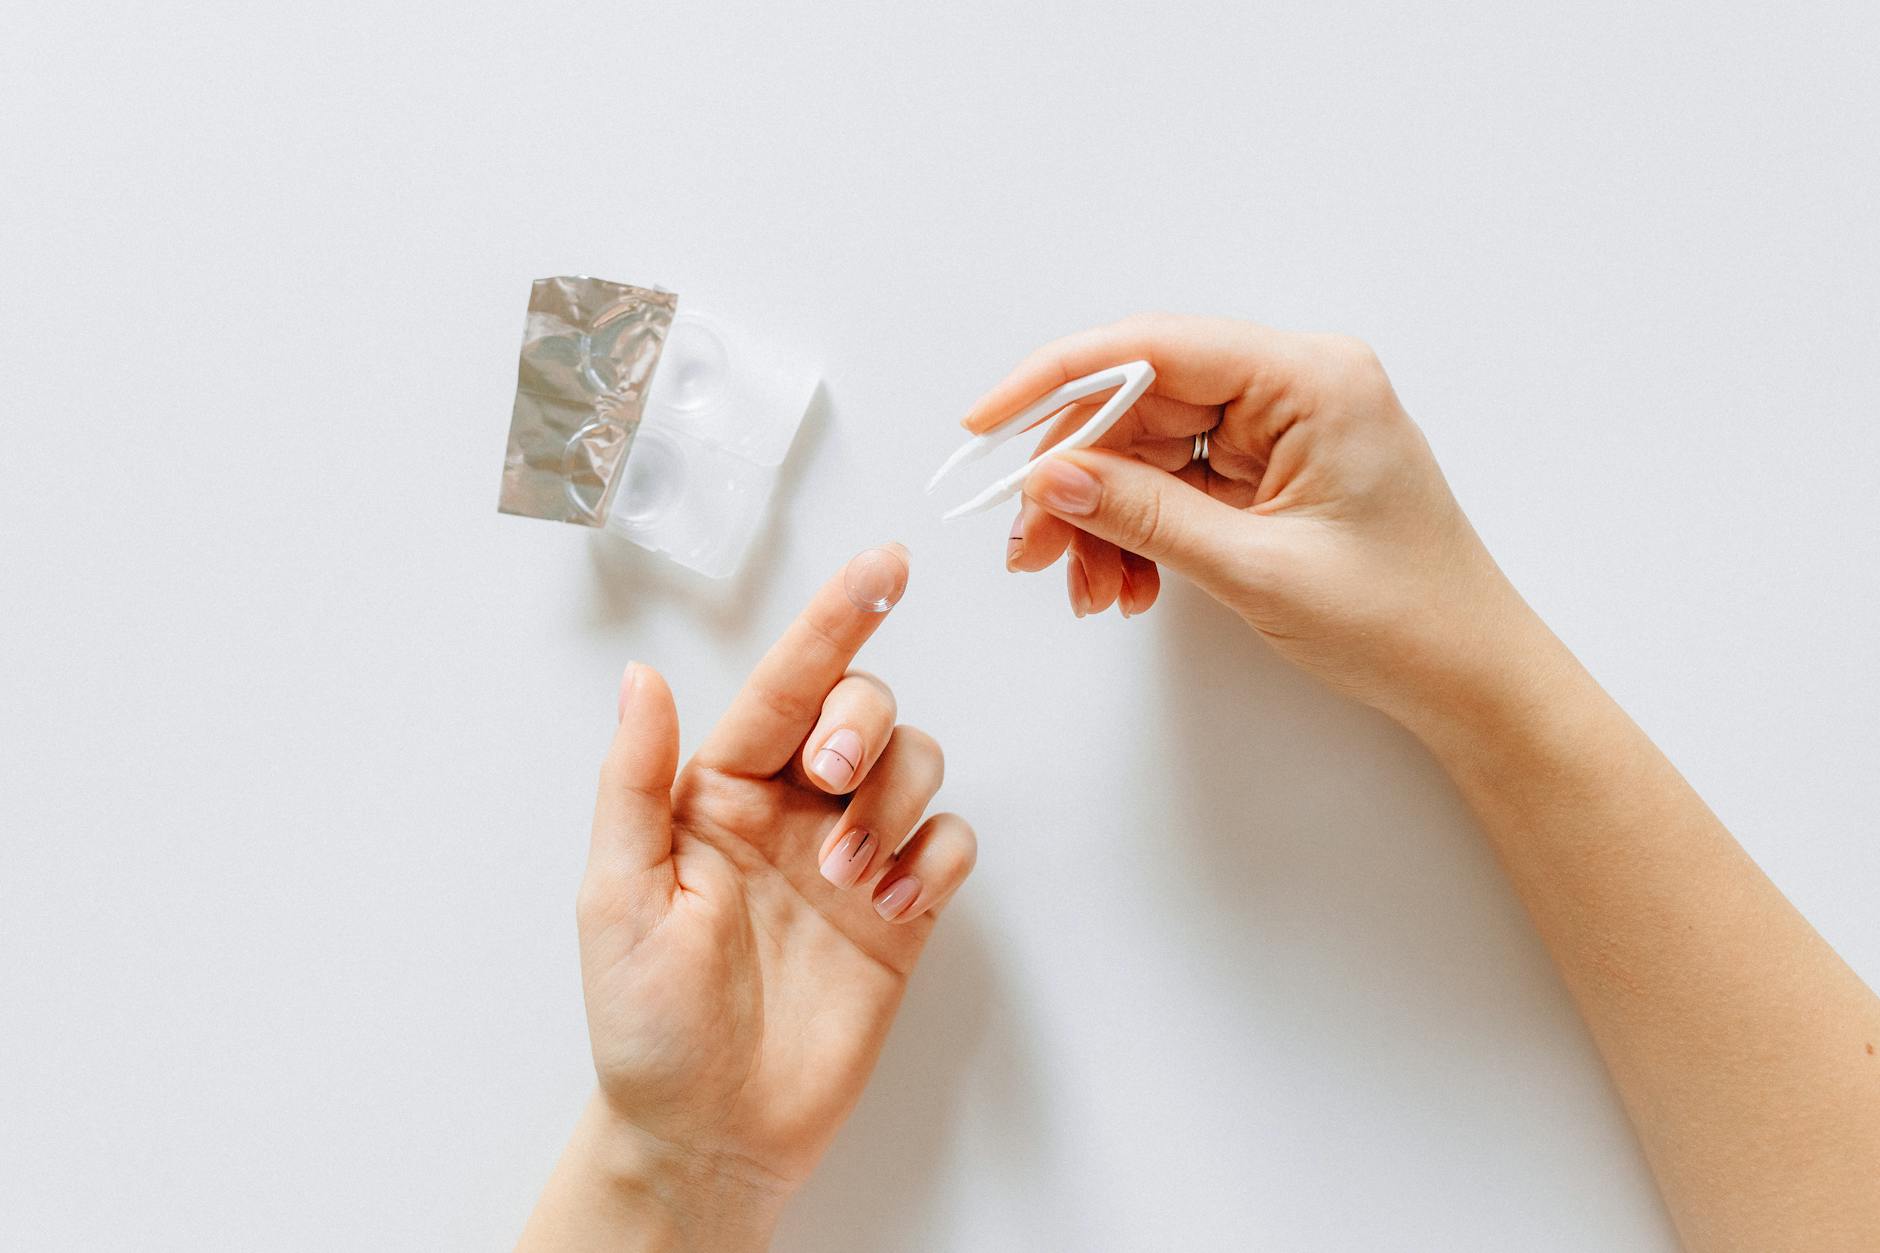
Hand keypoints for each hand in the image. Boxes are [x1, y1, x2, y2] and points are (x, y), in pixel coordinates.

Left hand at [521, 545, 976, 1250]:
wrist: (711, 1132)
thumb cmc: (646, 1023)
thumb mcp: (617, 896)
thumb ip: (636, 781)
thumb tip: (643, 677)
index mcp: (719, 792)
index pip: (784, 685)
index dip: (835, 621)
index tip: (883, 568)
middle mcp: (791, 810)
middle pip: (865, 709)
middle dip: (864, 722)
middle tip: (833, 775)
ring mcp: (851, 858)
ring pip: (917, 764)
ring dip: (895, 802)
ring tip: (853, 877)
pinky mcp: (902, 913)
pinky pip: (951, 842)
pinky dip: (937, 856)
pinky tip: (896, 904)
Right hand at [974, 313, 1546, 727]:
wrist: (1470, 678)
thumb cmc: (1400, 620)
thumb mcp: (1256, 569)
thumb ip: (1144, 515)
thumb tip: (1050, 475)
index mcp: (1311, 379)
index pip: (1152, 348)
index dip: (1055, 382)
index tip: (985, 427)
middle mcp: (1296, 384)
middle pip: (1139, 402)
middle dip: (1075, 478)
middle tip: (1029, 549)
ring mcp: (1284, 426)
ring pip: (1148, 449)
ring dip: (1102, 518)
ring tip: (1086, 589)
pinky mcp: (1273, 468)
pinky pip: (1176, 483)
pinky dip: (1138, 533)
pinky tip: (1125, 584)